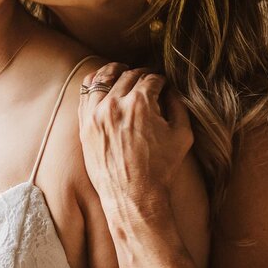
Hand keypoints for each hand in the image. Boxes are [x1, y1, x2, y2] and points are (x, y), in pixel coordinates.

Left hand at [79, 63, 193, 219]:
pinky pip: (85, 93)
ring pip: (103, 78)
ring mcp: (95, 114)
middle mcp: (115, 104)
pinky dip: (94, 83)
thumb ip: (179, 106)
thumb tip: (171, 90)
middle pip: (128, 76)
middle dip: (140, 76)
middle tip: (146, 81)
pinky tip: (102, 83)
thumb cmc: (160, 168)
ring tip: (121, 72)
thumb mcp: (182, 135)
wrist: (133, 195)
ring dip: (115, 72)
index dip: (159, 79)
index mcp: (140, 104)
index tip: (161, 84)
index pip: (151, 78)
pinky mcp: (84, 125)